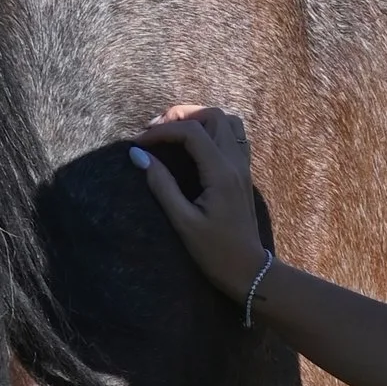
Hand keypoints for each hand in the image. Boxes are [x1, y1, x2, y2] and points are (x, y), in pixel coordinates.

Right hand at [131, 105, 269, 308]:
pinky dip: (213, 131)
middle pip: (212, 116)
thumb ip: (161, 185)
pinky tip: (195, 146)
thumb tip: (138, 155)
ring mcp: (243, 166)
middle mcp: (236, 163)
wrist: (248, 269)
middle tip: (156, 131)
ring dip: (199, 120)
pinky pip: (234, 136)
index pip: (191, 132)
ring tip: (175, 133)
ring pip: (227, 122)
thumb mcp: (183, 222)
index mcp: (221, 173)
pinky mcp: (244, 173)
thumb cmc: (215, 252)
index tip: (139, 143)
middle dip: (181, 116)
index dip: (162, 131)